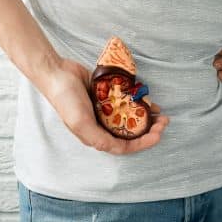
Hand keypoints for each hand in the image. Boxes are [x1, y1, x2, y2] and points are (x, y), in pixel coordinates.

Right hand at [41, 57, 169, 154]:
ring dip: (147, 116)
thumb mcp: (81, 123)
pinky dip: (139, 101)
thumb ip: (99, 139)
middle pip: (131, 132)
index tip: (158, 135)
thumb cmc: (66, 100)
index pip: (125, 146)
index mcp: (96, 136)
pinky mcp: (108, 95)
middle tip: (164, 122)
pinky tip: (149, 99)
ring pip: (132, 117)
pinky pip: (127, 101)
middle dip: (149, 129)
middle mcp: (103, 125)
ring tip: (161, 112)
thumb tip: (118, 149)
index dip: (143, 143)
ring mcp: (106, 110)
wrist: (57, 72)